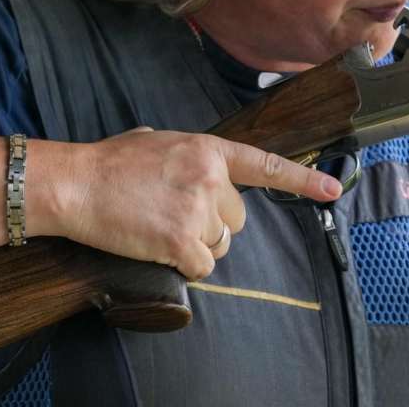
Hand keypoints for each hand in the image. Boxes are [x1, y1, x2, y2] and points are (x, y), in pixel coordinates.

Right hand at [56, 127, 341, 280]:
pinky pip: (200, 266)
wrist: (75, 183)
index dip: (303, 180)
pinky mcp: (179, 241)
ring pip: (219, 244)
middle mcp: (211, 179)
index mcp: (209, 151)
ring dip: (196, 244)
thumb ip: (189, 155)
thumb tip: (194, 169)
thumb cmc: (110, 163)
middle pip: (237, 219)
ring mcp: (197, 211)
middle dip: (213, 223)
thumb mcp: (159, 142)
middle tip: (174, 214)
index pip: (265, 167)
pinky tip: (158, 248)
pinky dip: (183, 265)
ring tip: (160, 227)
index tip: (334, 189)